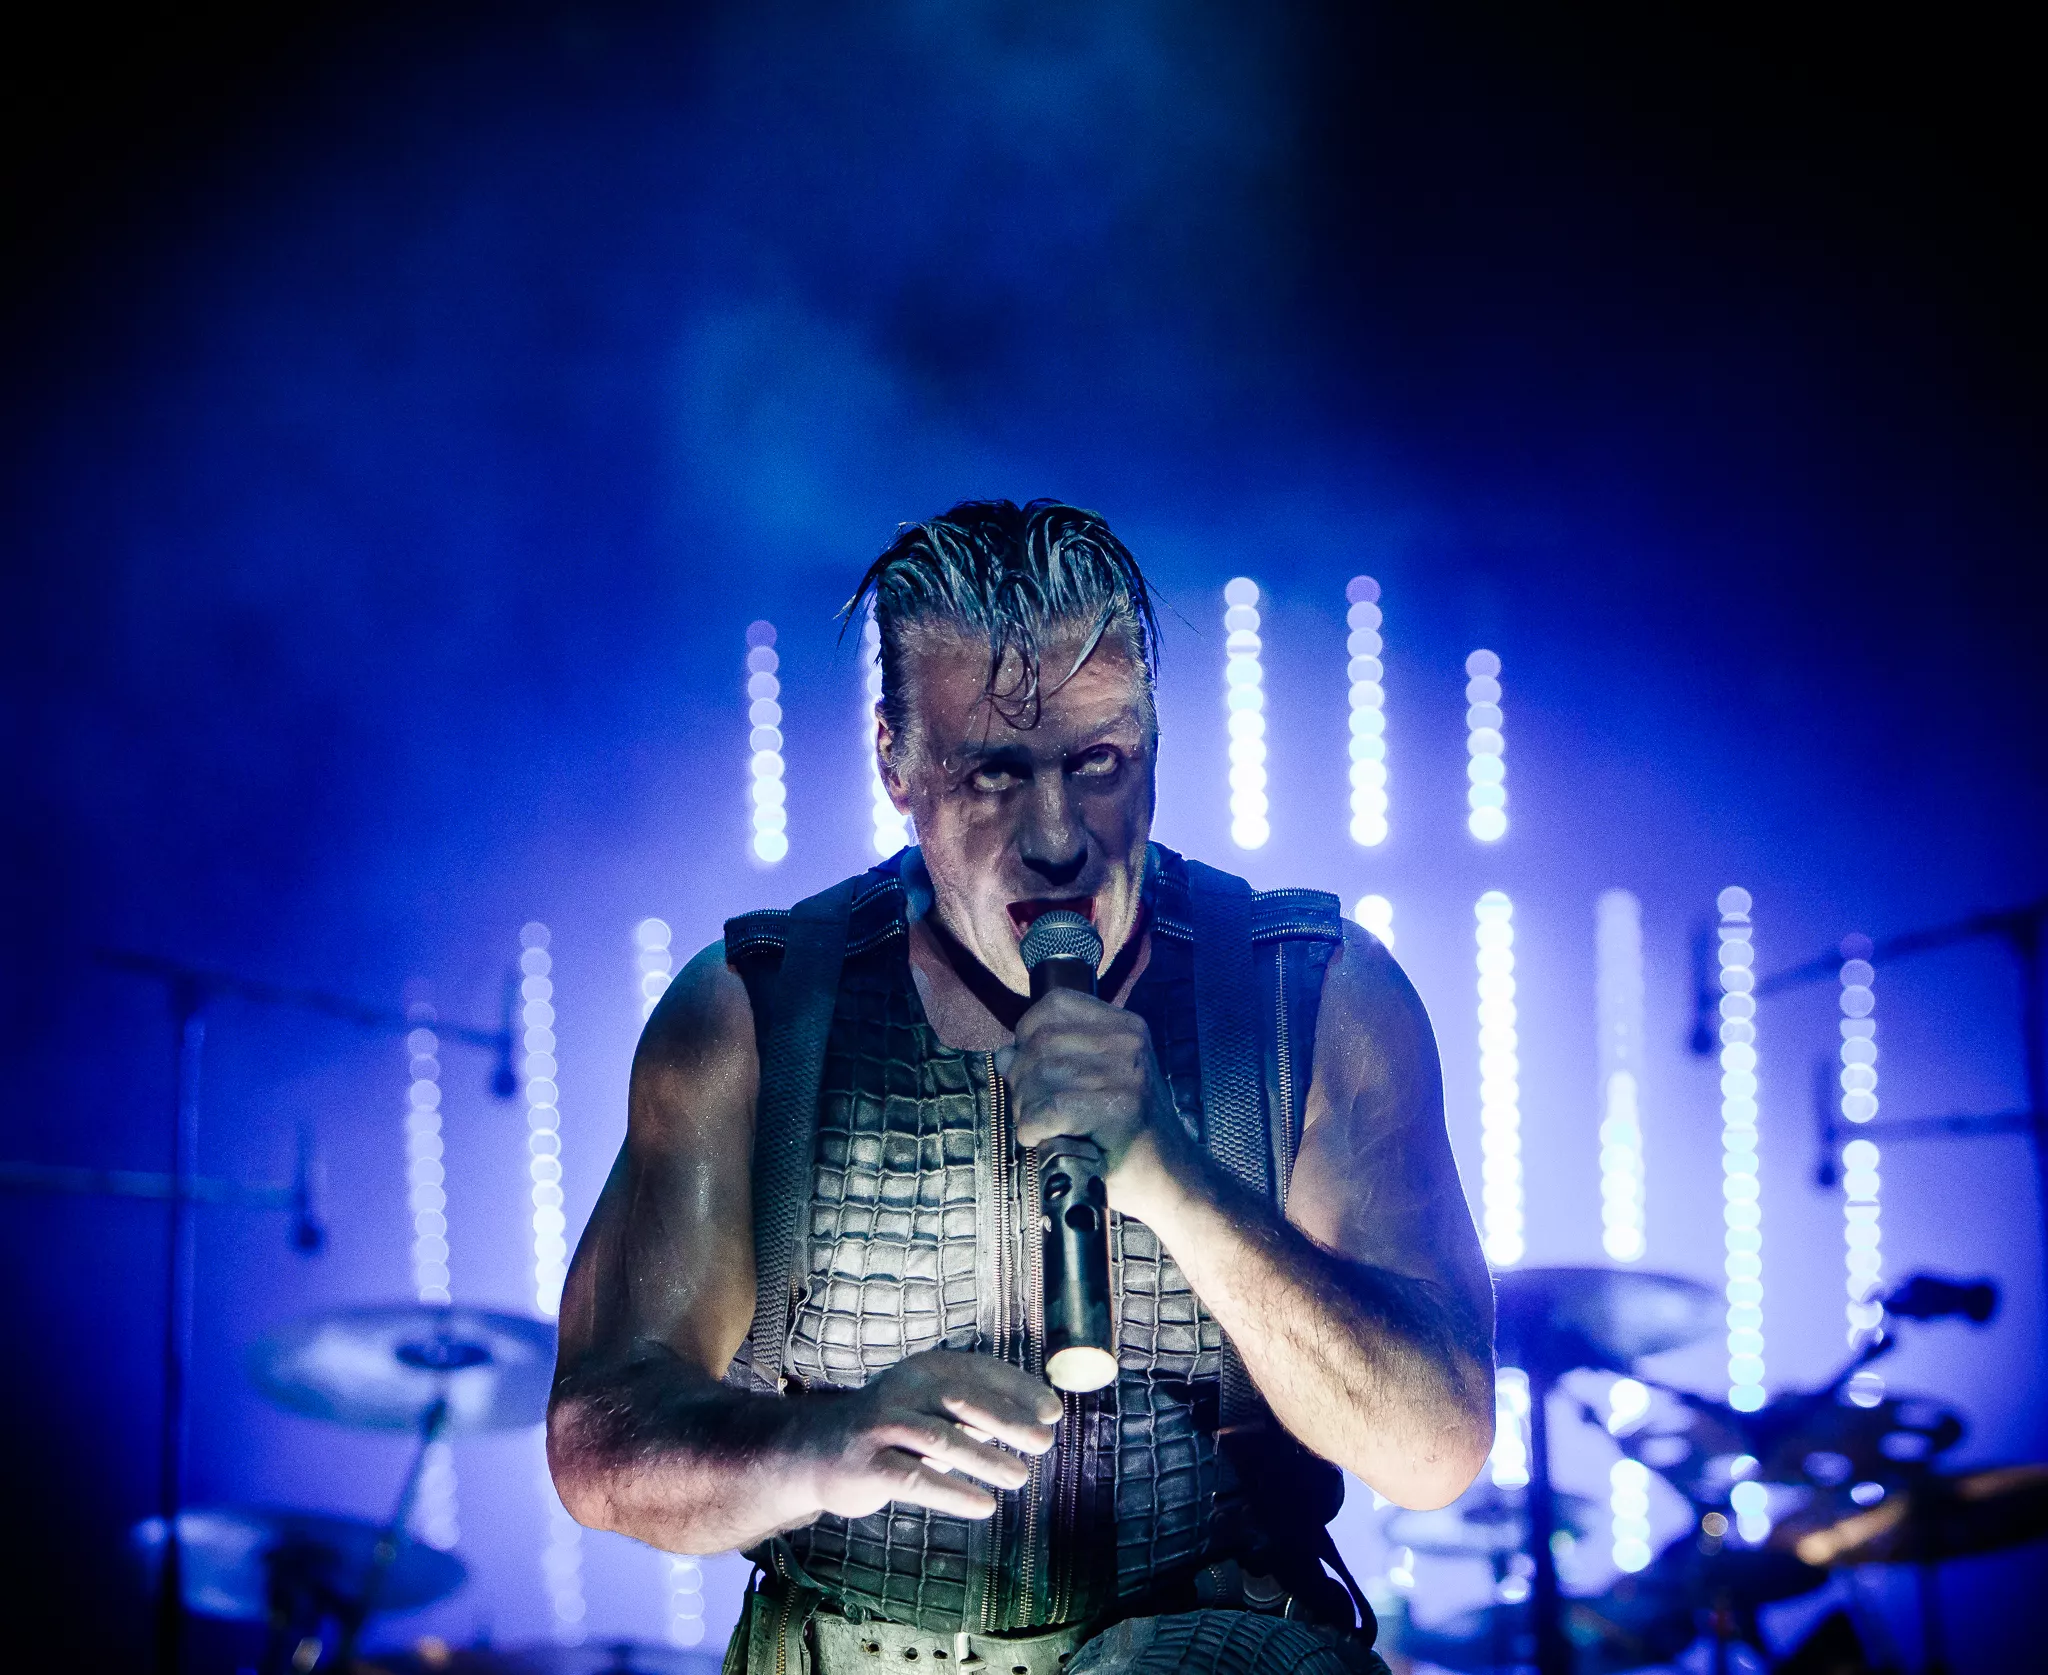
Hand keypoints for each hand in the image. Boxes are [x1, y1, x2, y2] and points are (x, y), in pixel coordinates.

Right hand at [790, 1349, 1060, 1521]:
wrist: (817, 1451)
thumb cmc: (892, 1430)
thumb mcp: (931, 1406)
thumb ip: (975, 1409)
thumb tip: (1040, 1419)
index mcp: (925, 1369)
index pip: (979, 1371)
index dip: (1019, 1389)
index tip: (1053, 1412)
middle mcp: (902, 1390)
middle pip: (962, 1399)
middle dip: (1008, 1421)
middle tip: (1044, 1443)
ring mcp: (882, 1426)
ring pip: (942, 1440)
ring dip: (986, 1458)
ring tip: (1019, 1477)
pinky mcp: (867, 1465)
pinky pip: (915, 1480)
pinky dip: (953, 1492)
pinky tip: (983, 1507)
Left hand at [995, 988, 1191, 1198]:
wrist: (1171, 1178)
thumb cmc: (1124, 1132)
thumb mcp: (1094, 1084)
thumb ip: (1051, 1061)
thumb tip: (1004, 1055)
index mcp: (1126, 1027)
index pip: (1055, 1004)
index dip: (1028, 1031)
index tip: (1031, 1065)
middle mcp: (1128, 1043)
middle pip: (1040, 1042)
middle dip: (1021, 1078)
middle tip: (1032, 1109)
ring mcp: (1126, 1075)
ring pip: (1038, 1076)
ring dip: (1025, 1107)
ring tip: (1042, 1127)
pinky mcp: (1117, 1109)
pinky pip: (1046, 1109)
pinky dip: (1033, 1128)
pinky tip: (1042, 1139)